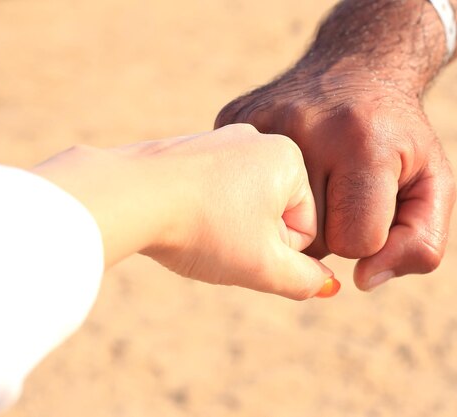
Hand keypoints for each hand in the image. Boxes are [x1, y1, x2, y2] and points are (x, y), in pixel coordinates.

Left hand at [34, 124, 338, 299]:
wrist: (128, 195)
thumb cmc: (205, 228)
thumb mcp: (264, 266)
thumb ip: (305, 280)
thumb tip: (328, 284)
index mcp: (288, 157)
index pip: (306, 227)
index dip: (277, 254)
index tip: (243, 248)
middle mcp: (257, 139)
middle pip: (273, 213)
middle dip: (252, 238)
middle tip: (219, 241)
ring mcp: (220, 139)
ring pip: (240, 204)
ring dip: (226, 227)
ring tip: (198, 230)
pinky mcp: (187, 148)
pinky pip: (210, 191)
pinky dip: (201, 210)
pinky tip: (179, 216)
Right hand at [216, 68, 455, 290]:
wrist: (356, 67)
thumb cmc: (398, 137)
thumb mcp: (433, 185)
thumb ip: (421, 243)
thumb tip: (362, 281)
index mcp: (363, 144)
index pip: (356, 243)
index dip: (371, 235)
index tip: (373, 202)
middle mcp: (305, 128)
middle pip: (311, 239)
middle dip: (333, 226)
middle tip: (343, 184)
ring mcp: (262, 122)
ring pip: (274, 224)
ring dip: (299, 216)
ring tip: (318, 174)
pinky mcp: (232, 121)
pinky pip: (245, 193)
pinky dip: (268, 191)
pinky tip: (288, 163)